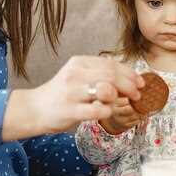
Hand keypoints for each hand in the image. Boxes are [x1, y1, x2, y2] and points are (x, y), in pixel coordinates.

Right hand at [2, 56, 143, 140]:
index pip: (111, 64)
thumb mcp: (78, 76)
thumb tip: (129, 79)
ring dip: (118, 97)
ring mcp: (71, 92)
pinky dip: (106, 112)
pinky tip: (104, 112)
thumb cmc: (62, 94)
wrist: (35, 109)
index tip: (140, 82)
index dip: (130, 73)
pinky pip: (97, 111)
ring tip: (120, 102)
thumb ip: (99, 75)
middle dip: (130, 85)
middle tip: (137, 94)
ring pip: (106, 90)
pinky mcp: (69, 110)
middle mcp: (75, 74)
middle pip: (112, 76)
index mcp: (79, 62)